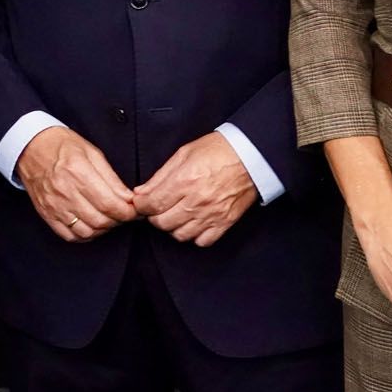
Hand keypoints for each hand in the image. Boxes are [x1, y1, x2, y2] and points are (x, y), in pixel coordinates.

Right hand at [15, 126, 138, 242]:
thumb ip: (111, 178)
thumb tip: (128, 198)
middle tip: (123, 213)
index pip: (110, 203)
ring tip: (108, 218)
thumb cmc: (62, 146)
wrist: (30, 147)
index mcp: (78, 172)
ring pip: (87, 232)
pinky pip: (69, 235)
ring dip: (103, 229)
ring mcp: (54, 205)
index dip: (128, 212)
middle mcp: (65, 191)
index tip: (134, 210)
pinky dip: (85, 235)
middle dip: (118, 221)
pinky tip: (91, 225)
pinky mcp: (46, 214)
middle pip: (100, 220)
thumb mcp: (92, 152)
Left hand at [133, 132, 256, 246]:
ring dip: (172, 226)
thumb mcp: (183, 154)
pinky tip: (192, 222)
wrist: (251, 157)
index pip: (152, 204)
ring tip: (175, 214)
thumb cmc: (217, 151)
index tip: (142, 202)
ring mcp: (212, 214)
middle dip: (154, 216)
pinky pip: (202, 241)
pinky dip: (194, 235)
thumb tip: (141, 192)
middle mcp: (197, 201)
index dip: (141, 205)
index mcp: (185, 180)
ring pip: (180, 235)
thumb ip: (160, 176)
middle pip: (162, 223)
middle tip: (158, 207)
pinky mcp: (225, 223)